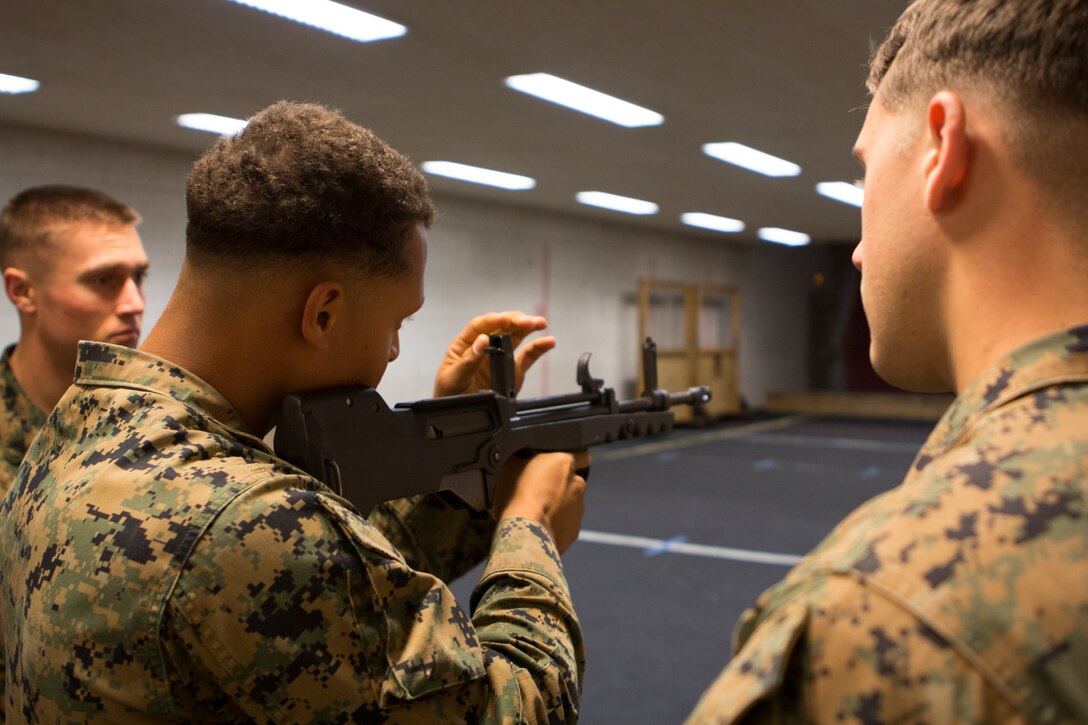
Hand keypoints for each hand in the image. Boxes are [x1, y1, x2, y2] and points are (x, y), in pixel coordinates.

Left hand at [433, 311, 555, 396]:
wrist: (458, 416)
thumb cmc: (450, 394)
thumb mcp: (453, 378)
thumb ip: (468, 361)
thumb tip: (482, 341)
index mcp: (465, 344)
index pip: (480, 326)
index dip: (492, 320)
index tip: (503, 319)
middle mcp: (484, 346)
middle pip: (501, 326)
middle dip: (515, 320)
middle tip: (527, 321)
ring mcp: (500, 356)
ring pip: (515, 336)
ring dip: (528, 327)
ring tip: (540, 323)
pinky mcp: (513, 369)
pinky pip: (527, 356)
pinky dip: (538, 348)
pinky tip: (548, 342)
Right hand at [492, 451, 589, 552]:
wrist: (523, 531)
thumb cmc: (514, 496)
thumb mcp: (512, 465)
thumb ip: (526, 459)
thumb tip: (524, 459)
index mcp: (564, 464)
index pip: (581, 456)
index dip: (572, 460)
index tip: (562, 467)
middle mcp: (577, 485)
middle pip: (571, 483)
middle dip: (558, 488)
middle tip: (537, 494)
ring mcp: (578, 509)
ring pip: (569, 505)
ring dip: (556, 507)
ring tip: (535, 514)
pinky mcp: (573, 530)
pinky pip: (565, 525)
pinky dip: (555, 525)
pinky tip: (538, 527)